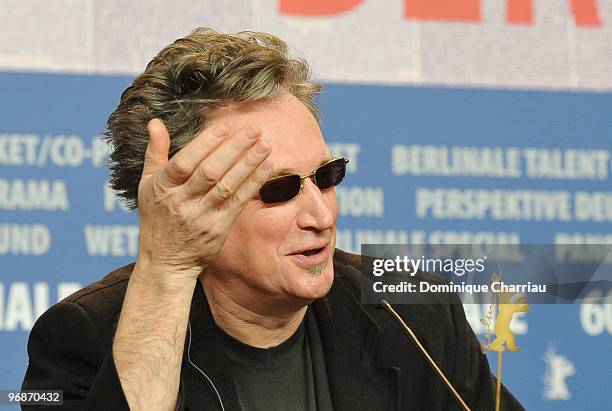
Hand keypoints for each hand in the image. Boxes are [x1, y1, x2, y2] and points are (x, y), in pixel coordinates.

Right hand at [135, 118, 271, 280]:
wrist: (166, 262)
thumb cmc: (157, 217)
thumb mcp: (147, 185)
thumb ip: (155, 153)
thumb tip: (155, 122)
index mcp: (162, 188)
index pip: (184, 163)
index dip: (204, 144)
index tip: (224, 127)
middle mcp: (181, 202)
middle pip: (210, 172)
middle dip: (233, 149)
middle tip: (253, 130)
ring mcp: (201, 217)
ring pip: (227, 186)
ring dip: (248, 164)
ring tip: (264, 146)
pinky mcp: (218, 229)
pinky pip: (238, 202)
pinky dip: (253, 184)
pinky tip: (266, 168)